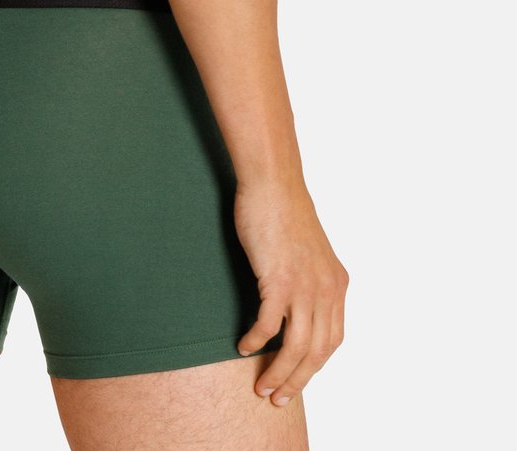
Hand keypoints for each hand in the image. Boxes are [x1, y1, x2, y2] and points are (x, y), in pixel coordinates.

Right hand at [234, 176, 348, 407]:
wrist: (273, 183)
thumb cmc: (284, 212)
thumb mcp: (310, 254)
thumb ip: (311, 281)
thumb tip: (297, 308)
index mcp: (337, 284)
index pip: (333, 341)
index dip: (314, 367)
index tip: (296, 381)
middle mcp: (327, 289)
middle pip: (317, 352)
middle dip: (297, 380)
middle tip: (276, 396)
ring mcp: (304, 286)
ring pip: (297, 347)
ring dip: (279, 372)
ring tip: (262, 385)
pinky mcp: (279, 279)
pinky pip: (269, 324)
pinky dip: (257, 341)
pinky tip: (244, 346)